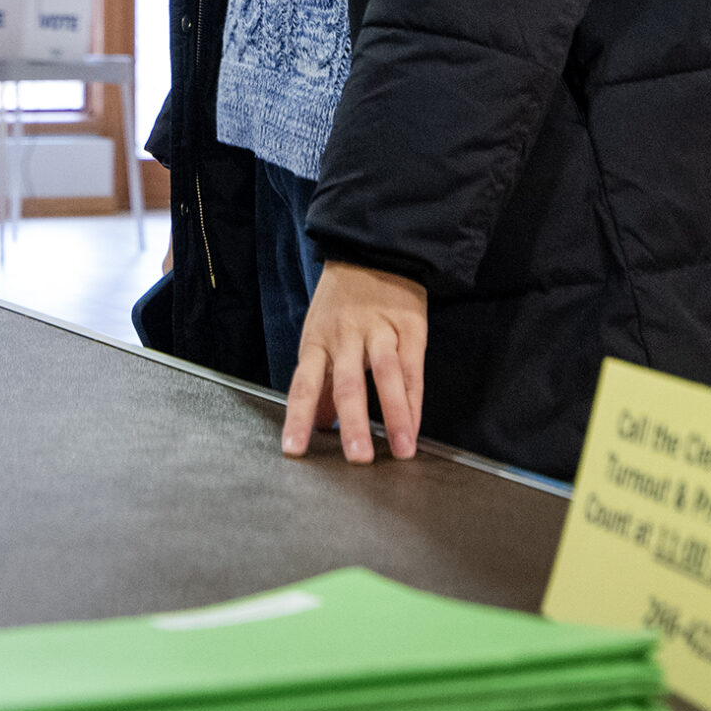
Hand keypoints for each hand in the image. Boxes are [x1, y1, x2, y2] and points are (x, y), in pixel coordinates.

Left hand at [281, 260, 426, 463]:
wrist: (374, 251)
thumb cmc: (341, 303)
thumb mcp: (320, 336)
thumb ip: (320, 383)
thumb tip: (316, 425)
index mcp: (316, 341)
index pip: (302, 385)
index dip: (298, 418)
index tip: (294, 450)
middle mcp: (344, 337)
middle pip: (347, 384)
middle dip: (353, 423)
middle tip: (357, 458)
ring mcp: (378, 332)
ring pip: (385, 376)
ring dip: (395, 416)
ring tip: (402, 451)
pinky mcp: (409, 329)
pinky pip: (413, 370)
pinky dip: (415, 401)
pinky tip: (416, 427)